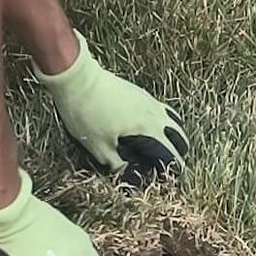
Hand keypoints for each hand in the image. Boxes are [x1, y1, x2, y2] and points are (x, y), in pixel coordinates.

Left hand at [36, 32, 187, 184]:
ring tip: (167, 144)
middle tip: (172, 162)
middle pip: (178, 134)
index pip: (170, 152)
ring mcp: (147, 99)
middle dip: (178, 150)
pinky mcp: (138, 92)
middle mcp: (154, 113)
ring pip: (172, 118)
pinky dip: (163, 120)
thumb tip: (126, 174)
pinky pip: (160, 108)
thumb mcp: (98, 146)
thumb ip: (116, 163)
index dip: (173, 167)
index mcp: (148, 129)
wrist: (77, 78)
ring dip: (173, 133)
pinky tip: (151, 125)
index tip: (171, 178)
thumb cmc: (86, 114)